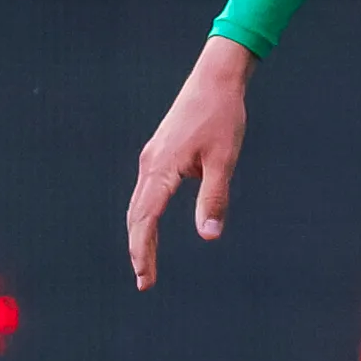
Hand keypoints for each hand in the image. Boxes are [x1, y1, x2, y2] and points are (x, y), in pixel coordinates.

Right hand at [128, 36, 256, 288]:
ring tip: (145, 261)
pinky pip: (145, 191)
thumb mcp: (224, 161)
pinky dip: (144, 214)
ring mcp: (151, 157)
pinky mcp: (159, 152)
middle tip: (144, 281)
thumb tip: (209, 237)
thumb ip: (214, 199)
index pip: (145, 221)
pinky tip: (150, 225)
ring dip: (140, 233)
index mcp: (161, 169)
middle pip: (136, 216)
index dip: (143, 252)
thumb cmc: (222, 117)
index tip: (145, 279)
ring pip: (138, 204)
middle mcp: (149, 165)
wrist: (216, 79)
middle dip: (138, 249)